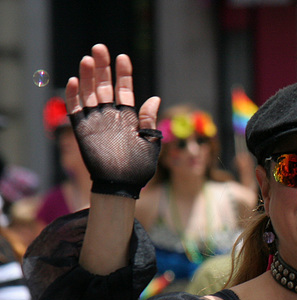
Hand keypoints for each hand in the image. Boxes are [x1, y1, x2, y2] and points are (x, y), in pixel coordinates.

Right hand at [65, 44, 161, 198]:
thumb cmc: (139, 168)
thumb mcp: (150, 142)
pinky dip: (73, 96)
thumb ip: (149, 120)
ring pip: (89, 94)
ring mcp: (96, 121)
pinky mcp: (83, 130)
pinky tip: (74, 81)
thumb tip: (154, 99)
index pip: (124, 90)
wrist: (122, 186)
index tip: (123, 57)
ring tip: (88, 59)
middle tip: (100, 48)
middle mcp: (110, 116)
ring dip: (88, 76)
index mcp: (128, 117)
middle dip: (103, 67)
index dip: (123, 74)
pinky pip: (75, 110)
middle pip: (105, 86)